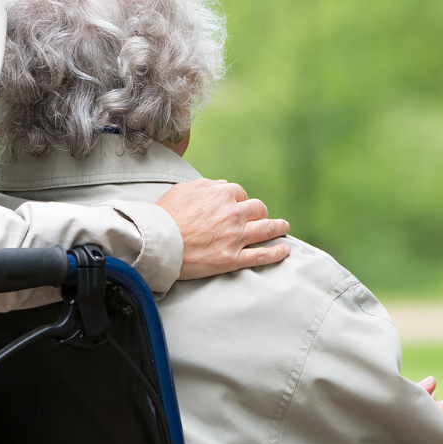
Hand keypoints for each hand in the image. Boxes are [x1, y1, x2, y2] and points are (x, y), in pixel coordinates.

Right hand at [158, 177, 290, 278]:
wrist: (156, 242)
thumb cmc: (166, 215)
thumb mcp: (184, 189)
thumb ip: (207, 184)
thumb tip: (223, 184)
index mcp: (222, 195)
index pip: (240, 193)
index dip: (240, 199)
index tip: (239, 205)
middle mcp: (233, 214)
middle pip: (258, 209)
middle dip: (261, 212)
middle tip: (263, 217)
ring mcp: (235, 237)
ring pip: (266, 229)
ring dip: (279, 227)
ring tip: (284, 227)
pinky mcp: (232, 259)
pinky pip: (261, 255)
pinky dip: (277, 252)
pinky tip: (285, 250)